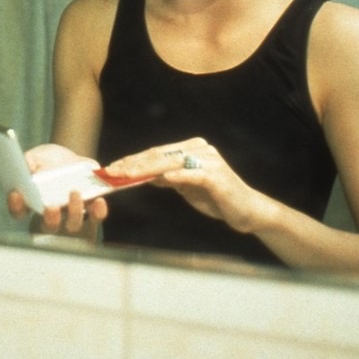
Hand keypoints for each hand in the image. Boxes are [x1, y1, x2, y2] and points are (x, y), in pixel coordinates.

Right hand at [7, 143, 108, 237]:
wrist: (69, 160)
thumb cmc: (47, 161)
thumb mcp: (35, 157)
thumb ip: (28, 163)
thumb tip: (27, 170)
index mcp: (31, 203)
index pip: (19, 211)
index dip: (16, 206)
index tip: (16, 194)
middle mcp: (50, 216)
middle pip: (48, 225)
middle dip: (50, 218)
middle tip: (51, 207)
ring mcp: (71, 215)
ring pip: (73, 224)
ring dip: (74, 212)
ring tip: (74, 192)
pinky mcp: (91, 211)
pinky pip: (95, 217)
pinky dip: (98, 212)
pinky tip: (98, 201)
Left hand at [105, 138, 272, 233]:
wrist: (246, 211)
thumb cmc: (215, 198)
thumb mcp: (185, 186)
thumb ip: (166, 177)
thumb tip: (141, 174)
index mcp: (191, 148)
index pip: (156, 153)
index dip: (133, 160)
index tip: (112, 167)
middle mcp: (200, 149)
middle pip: (160, 155)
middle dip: (133, 164)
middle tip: (112, 171)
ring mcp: (209, 161)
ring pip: (171, 163)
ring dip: (146, 169)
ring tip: (127, 174)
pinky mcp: (217, 176)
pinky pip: (193, 174)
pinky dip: (178, 176)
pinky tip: (162, 178)